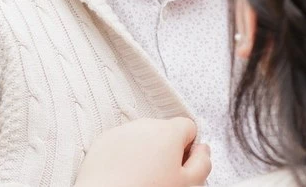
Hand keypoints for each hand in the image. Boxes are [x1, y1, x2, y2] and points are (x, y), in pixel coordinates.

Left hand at [74, 117, 211, 186]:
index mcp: (169, 131)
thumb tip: (202, 150)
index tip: (181, 165)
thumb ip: (203, 163)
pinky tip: (124, 176)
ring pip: (142, 136)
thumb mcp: (188, 184)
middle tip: (161, 176)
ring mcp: (122, 131)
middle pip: (165, 131)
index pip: (189, 127)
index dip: (189, 148)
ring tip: (140, 178)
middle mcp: (145, 124)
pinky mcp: (103, 141)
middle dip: (165, 149)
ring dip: (144, 152)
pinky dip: (124, 155)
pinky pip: (121, 143)